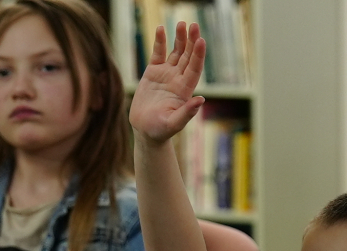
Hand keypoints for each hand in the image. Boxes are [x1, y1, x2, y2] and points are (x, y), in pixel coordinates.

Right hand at [129, 22, 205, 143]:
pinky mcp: (153, 73)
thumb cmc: (160, 131)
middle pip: (187, 57)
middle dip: (191, 41)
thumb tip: (201, 100)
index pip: (194, 69)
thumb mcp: (173, 124)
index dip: (198, 55)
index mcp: (185, 90)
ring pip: (175, 52)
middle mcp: (178, 80)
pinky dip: (160, 42)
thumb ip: (187, 113)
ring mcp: (166, 75)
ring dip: (179, 39)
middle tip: (194, 25)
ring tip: (182, 24)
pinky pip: (158, 54)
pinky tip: (161, 29)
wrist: (145, 131)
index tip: (201, 41)